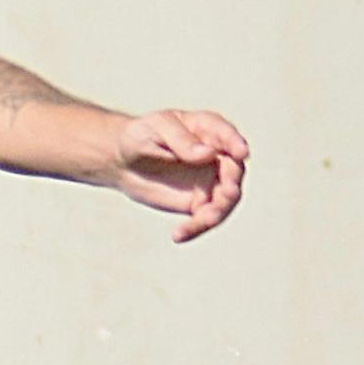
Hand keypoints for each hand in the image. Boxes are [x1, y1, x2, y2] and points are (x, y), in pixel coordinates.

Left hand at [111, 109, 248, 242]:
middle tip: (228, 193)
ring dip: (219, 211)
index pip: (227, 135)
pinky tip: (178, 235)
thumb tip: (208, 154)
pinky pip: (206, 218)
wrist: (122, 162)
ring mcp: (211, 180)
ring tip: (204, 220)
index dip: (236, 144)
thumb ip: (181, 140)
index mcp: (207, 129)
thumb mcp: (155, 130)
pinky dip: (196, 228)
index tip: (242, 153)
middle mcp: (217, 155)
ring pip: (225, 200)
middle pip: (233, 171)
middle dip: (232, 183)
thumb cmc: (139, 136)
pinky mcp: (200, 202)